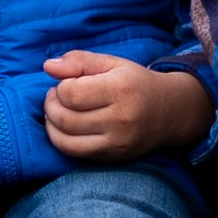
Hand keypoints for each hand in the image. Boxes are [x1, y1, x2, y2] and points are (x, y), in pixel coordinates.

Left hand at [40, 51, 210, 162]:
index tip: (65, 82)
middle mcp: (120, 120)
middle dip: (51, 105)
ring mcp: (116, 143)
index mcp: (120, 90)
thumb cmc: (135, 84)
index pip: (70, 93)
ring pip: (65, 140)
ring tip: (57, 111)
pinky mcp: (112, 157)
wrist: (169, 113)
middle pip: (65, 118)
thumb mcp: (112, 63)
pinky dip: (61, 140)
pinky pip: (74, 153)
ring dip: (52, 124)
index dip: (60, 87)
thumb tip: (48, 67)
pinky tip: (65, 127)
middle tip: (56, 96)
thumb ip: (79, 61)